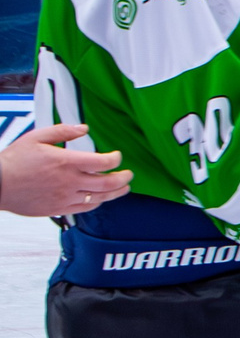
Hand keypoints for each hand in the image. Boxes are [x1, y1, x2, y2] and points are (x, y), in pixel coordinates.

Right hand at [0, 123, 130, 215]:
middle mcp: (69, 181)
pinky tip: (101, 197)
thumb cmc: (14, 161)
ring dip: (116, 193)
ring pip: (100, 198)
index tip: (117, 155)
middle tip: (128, 174)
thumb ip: (63, 131)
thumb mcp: (37, 137)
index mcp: (65, 162)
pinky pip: (85, 208)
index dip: (115, 158)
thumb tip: (84, 128)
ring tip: (123, 188)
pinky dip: (98, 202)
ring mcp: (65, 197)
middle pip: (108, 183)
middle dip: (123, 178)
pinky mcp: (58, 209)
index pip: (103, 162)